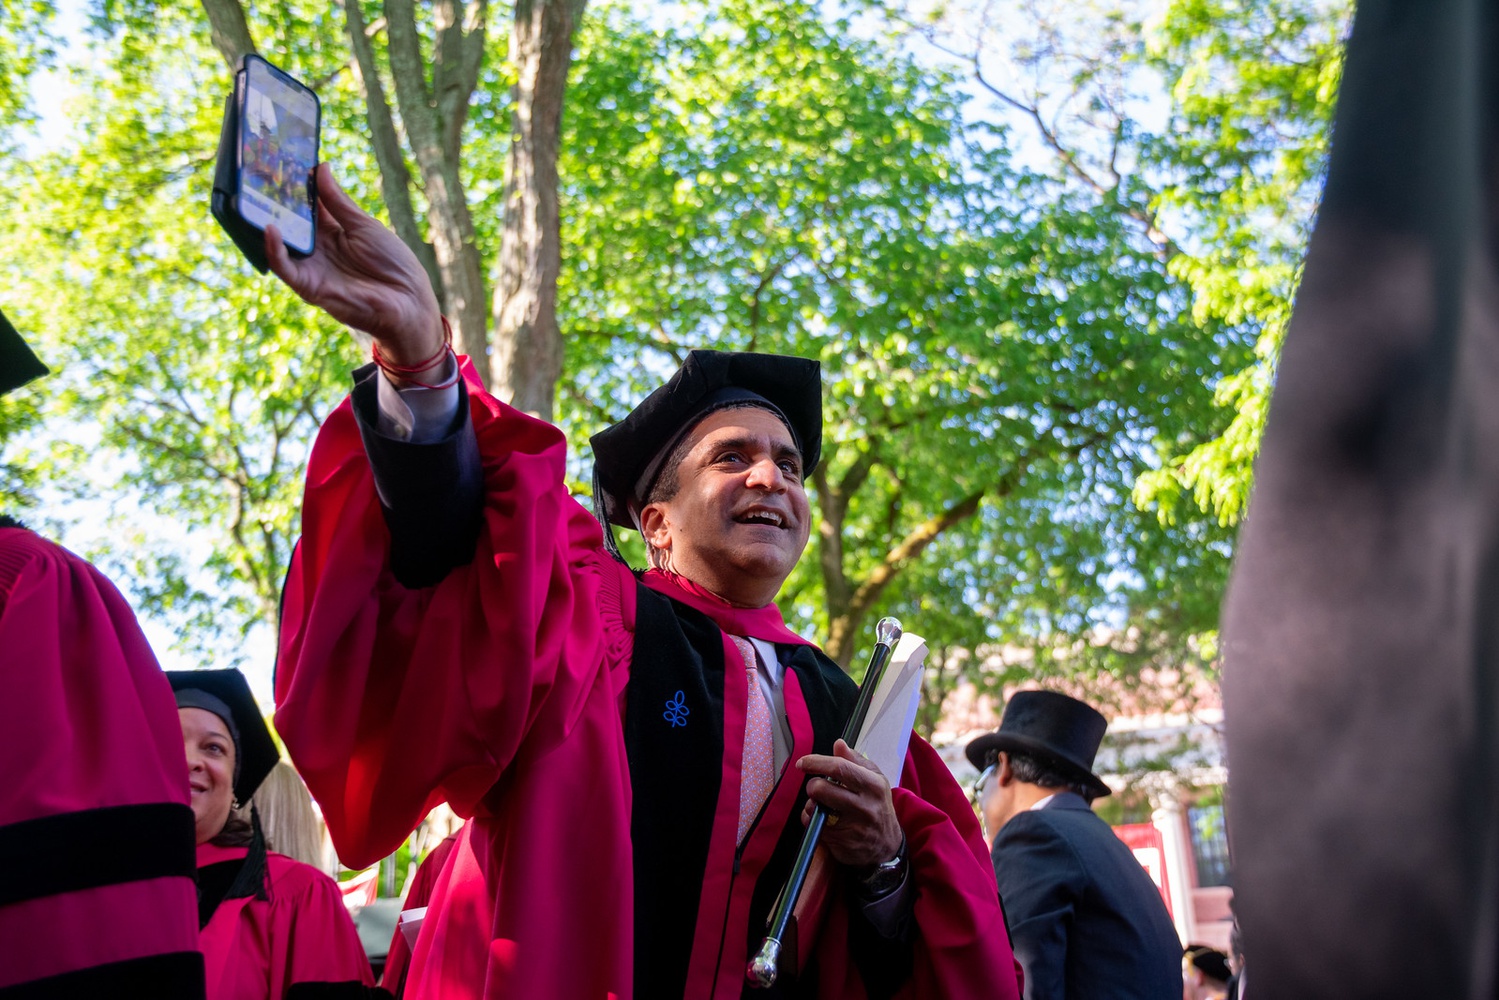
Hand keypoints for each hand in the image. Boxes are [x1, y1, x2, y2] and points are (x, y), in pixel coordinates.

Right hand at [264, 163, 444, 373]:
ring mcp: (311, 266)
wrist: (409, 303)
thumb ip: (338, 201)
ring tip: (251, 195)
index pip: (305, 204)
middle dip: (271, 198)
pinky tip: (269, 228)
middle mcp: (316, 248)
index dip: (294, 183)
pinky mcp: (310, 286)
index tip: (280, 158)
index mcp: (331, 231)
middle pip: (287, 220)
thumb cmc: (393, 264)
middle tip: (255, 172)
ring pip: (280, 241)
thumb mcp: (364, 226)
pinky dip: (274, 249)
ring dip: (265, 219)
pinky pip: (285, 267)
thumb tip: (320, 169)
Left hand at [796, 739, 902, 868]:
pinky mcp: (841, 843)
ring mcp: (853, 827)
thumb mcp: (875, 780)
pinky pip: (813, 826)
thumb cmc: (878, 806)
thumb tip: (839, 744)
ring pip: (814, 808)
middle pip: (821, 789)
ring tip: (824, 805)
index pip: (839, 768)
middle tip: (817, 787)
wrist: (888, 845)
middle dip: (812, 786)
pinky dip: (812, 820)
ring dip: (812, 804)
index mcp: (873, 786)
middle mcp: (865, 806)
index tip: (803, 762)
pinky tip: (824, 819)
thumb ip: (855, 760)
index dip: (816, 762)